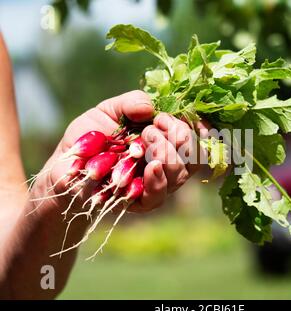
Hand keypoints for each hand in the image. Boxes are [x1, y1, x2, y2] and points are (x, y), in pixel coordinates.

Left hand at [39, 90, 206, 212]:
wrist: (66, 166)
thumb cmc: (90, 137)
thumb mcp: (107, 111)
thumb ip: (130, 103)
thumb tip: (151, 108)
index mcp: (165, 138)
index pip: (196, 135)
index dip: (197, 127)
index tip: (182, 118)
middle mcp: (167, 160)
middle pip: (194, 154)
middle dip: (180, 138)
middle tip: (153, 129)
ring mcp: (157, 182)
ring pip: (181, 173)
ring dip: (169, 155)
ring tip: (148, 142)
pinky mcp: (141, 201)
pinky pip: (160, 195)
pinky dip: (160, 180)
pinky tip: (152, 167)